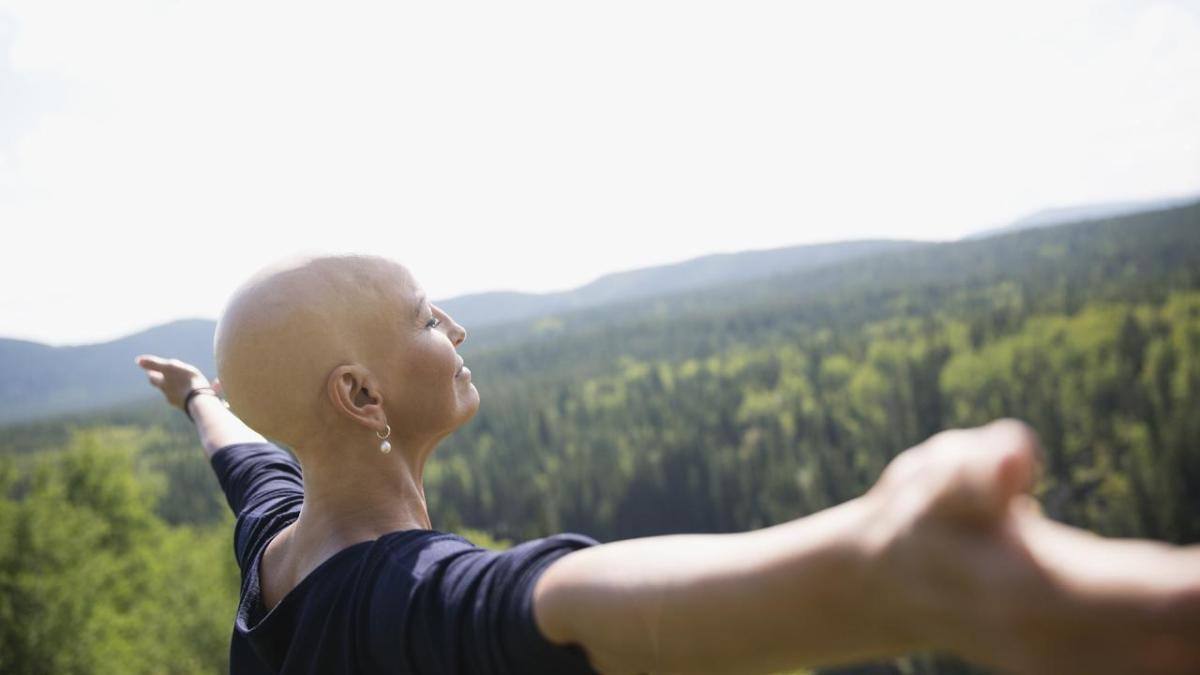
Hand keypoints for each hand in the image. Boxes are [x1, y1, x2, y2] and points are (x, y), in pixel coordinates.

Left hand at [134, 354, 212, 410]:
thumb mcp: (169, 367)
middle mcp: (170, 395)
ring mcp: (182, 402)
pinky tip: (213, 385)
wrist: (201, 400)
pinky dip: (198, 392)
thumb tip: (137, 360)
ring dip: (182, 388)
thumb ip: (154, 364)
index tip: (151, 370)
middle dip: (166, 382)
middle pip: (165, 388)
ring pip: (179, 394)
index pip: (153, 378)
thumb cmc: (185, 381)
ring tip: (189, 382)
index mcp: (164, 385)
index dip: (152, 373)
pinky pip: (196, 397)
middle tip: (169, 376)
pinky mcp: (196, 406)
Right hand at [864, 419, 1199, 673]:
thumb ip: (977, 468)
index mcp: (1033, 591)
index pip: (1157, 596)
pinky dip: (1183, 644)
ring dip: (1197, 632)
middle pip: (1179, 642)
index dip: (1199, 589)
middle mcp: (1061, 644)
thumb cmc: (921, 515)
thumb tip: (1017, 453)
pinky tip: (1196, 622)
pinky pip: (1156, 665)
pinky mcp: (1082, 670)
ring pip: (1171, 661)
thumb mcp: (934, 476)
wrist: (891, 584)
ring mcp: (1074, 667)